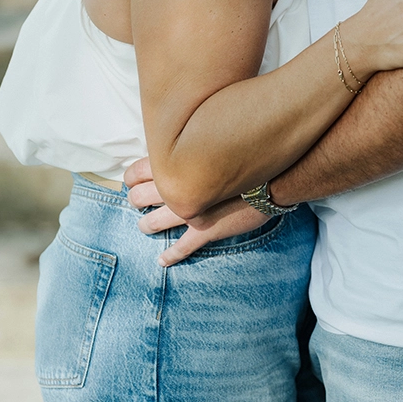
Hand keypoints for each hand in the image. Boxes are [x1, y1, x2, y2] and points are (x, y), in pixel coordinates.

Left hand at [121, 158, 277, 264]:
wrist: (272, 175)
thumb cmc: (243, 153)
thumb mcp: (211, 141)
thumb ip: (190, 145)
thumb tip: (178, 144)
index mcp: (176, 163)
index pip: (137, 170)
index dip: (130, 176)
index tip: (132, 179)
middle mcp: (177, 188)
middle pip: (139, 197)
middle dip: (135, 200)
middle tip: (136, 201)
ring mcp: (190, 212)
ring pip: (153, 223)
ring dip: (146, 225)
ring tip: (145, 226)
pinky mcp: (205, 230)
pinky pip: (182, 247)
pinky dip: (170, 256)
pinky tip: (162, 260)